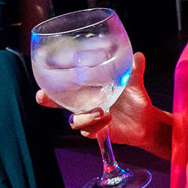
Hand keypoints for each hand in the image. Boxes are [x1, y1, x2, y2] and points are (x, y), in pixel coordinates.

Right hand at [37, 51, 163, 151]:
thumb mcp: (133, 81)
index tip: (41, 76)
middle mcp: (84, 104)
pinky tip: (108, 118)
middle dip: (47, 100)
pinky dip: (96, 125)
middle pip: (57, 104)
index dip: (49, 83)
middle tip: (43, 97)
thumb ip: (134, 68)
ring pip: (73, 120)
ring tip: (101, 110)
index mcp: (87, 90)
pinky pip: (88, 132)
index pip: (63, 86)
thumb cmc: (133, 98)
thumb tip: (138, 55)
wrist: (146, 120)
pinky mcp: (97, 131)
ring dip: (84, 116)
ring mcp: (89, 119)